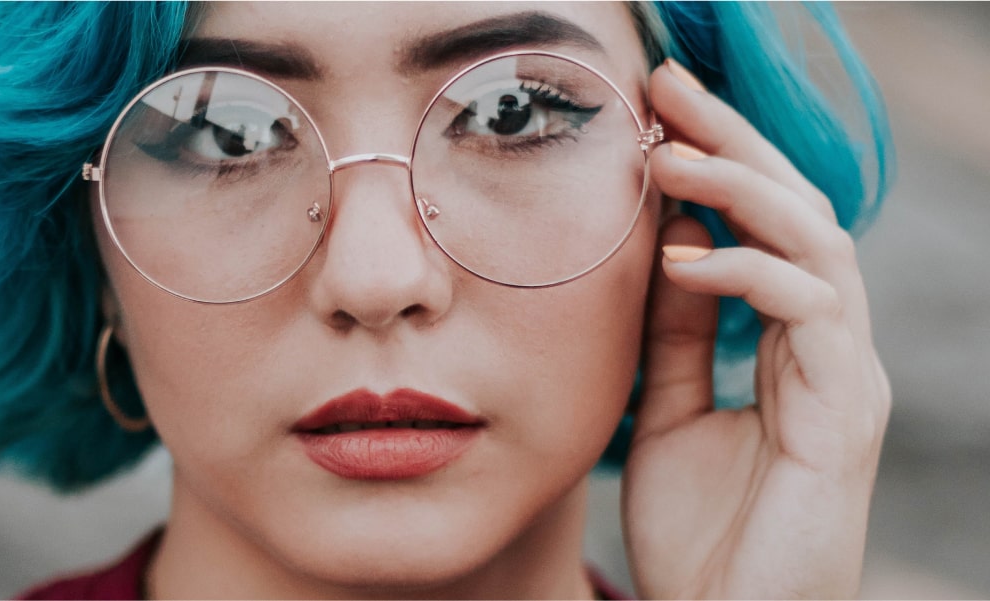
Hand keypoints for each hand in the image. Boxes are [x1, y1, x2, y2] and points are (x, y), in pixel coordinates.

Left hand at [621, 60, 890, 598]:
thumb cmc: (701, 535)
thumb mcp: (669, 413)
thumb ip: (676, 335)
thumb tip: (666, 248)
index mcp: (788, 344)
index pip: (763, 226)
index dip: (717, 161)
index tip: (654, 112)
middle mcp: (827, 348)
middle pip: (797, 212)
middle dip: (734, 142)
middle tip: (672, 87)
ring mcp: (844, 377)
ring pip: (815, 244)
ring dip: (740, 190)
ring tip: (666, 160)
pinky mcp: (844, 414)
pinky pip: (813, 312)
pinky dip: (747, 273)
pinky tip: (681, 260)